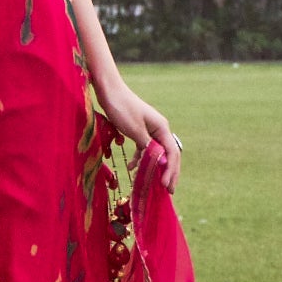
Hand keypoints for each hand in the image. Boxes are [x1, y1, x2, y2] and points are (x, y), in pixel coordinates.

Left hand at [96, 74, 181, 190]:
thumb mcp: (135, 130)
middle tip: (169, 191)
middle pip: (168, 154)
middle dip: (168, 173)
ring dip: (154, 168)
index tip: (166, 186)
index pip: (172, 153)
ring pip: (156, 152)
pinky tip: (131, 167)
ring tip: (153, 184)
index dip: (171, 171)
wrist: (109, 90)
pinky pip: (144, 148)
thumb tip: (161, 163)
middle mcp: (159, 129)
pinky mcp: (139, 130)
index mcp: (162, 128)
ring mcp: (149, 129)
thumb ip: (148, 148)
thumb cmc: (122, 108)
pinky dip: (140, 158)